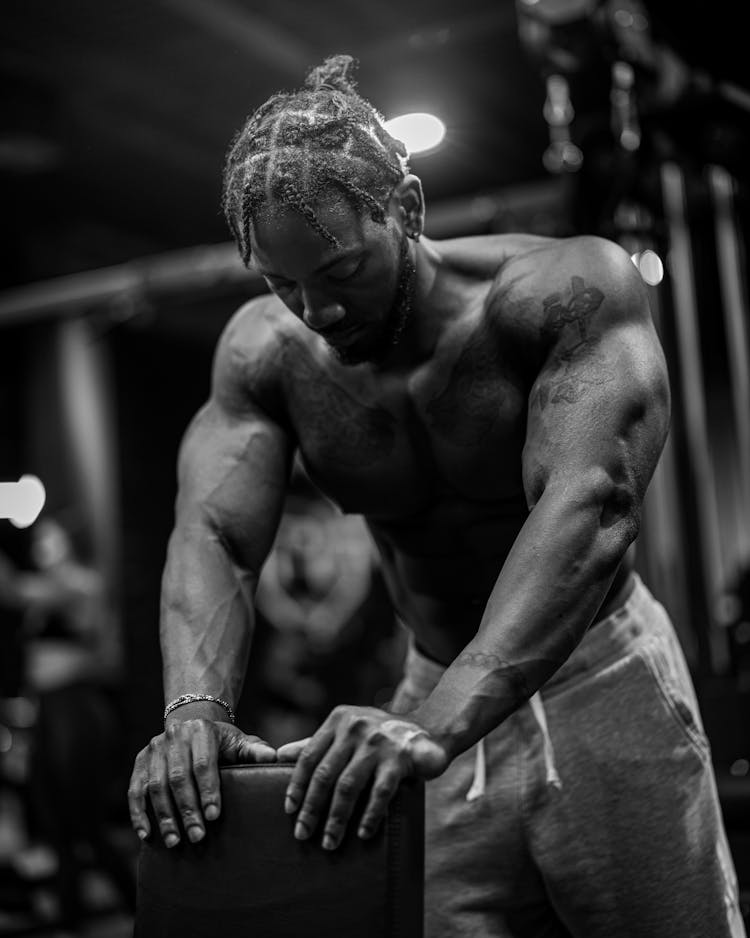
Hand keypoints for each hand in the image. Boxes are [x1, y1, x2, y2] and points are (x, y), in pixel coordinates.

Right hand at [128, 718, 275, 846]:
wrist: (192, 725)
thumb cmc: (222, 742)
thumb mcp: (240, 742)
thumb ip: (255, 751)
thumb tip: (275, 758)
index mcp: (201, 730)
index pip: (203, 763)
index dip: (208, 790)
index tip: (215, 816)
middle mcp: (175, 736)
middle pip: (178, 777)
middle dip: (187, 809)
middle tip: (197, 837)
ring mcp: (154, 748)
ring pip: (156, 786)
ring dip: (164, 816)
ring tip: (175, 842)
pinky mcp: (139, 761)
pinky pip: (135, 790)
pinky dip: (139, 814)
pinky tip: (147, 835)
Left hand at [276, 706, 447, 850]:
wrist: (430, 729)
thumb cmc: (381, 735)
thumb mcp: (348, 731)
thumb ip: (317, 743)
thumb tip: (279, 756)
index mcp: (339, 720)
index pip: (310, 755)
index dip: (297, 785)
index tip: (289, 810)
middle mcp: (356, 727)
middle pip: (325, 774)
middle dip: (312, 808)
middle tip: (302, 834)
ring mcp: (379, 742)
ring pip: (348, 786)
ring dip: (336, 818)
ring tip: (329, 841)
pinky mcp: (400, 758)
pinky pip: (380, 793)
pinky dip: (369, 815)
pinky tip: (362, 833)